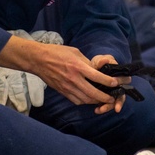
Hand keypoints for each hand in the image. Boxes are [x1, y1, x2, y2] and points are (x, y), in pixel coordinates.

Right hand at [0, 36, 117, 111]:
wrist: (39, 60)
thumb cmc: (57, 52)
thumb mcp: (75, 52)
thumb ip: (87, 62)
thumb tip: (97, 69)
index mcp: (78, 67)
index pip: (96, 77)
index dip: (108, 82)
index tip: (116, 84)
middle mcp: (73, 79)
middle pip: (92, 93)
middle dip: (105, 97)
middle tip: (113, 98)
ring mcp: (67, 87)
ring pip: (85, 99)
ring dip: (96, 101)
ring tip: (103, 100)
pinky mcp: (62, 92)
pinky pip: (76, 100)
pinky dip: (85, 101)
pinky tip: (90, 99)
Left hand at [92, 54, 130, 113]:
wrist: (90, 69)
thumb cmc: (98, 64)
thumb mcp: (99, 60)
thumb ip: (101, 61)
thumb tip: (105, 60)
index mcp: (119, 75)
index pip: (125, 81)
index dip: (122, 85)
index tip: (119, 90)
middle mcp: (118, 85)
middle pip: (121, 95)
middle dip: (118, 103)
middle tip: (116, 109)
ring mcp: (112, 93)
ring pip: (113, 102)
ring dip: (108, 107)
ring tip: (100, 110)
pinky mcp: (105, 98)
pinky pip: (105, 105)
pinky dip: (102, 108)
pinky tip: (96, 110)